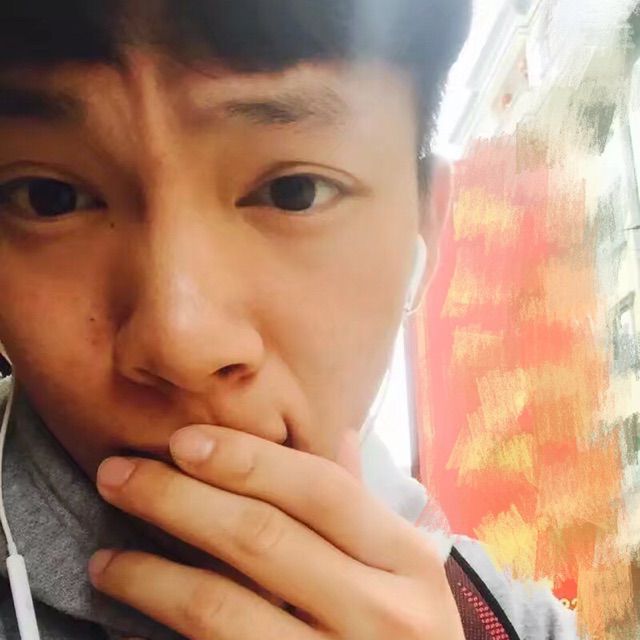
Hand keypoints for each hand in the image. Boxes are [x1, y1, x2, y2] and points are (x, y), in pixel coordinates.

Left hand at [89, 425, 464, 639]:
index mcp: (408, 561)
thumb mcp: (406, 569)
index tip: (181, 441)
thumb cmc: (408, 633)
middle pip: (262, 538)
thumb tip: (340, 435)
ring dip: (150, 576)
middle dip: (177, 500)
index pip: (319, 490)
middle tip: (117, 476)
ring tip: (105, 558)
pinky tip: (130, 625)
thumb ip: (364, 507)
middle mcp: (382, 614)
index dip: (246, 459)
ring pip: (223, 610)